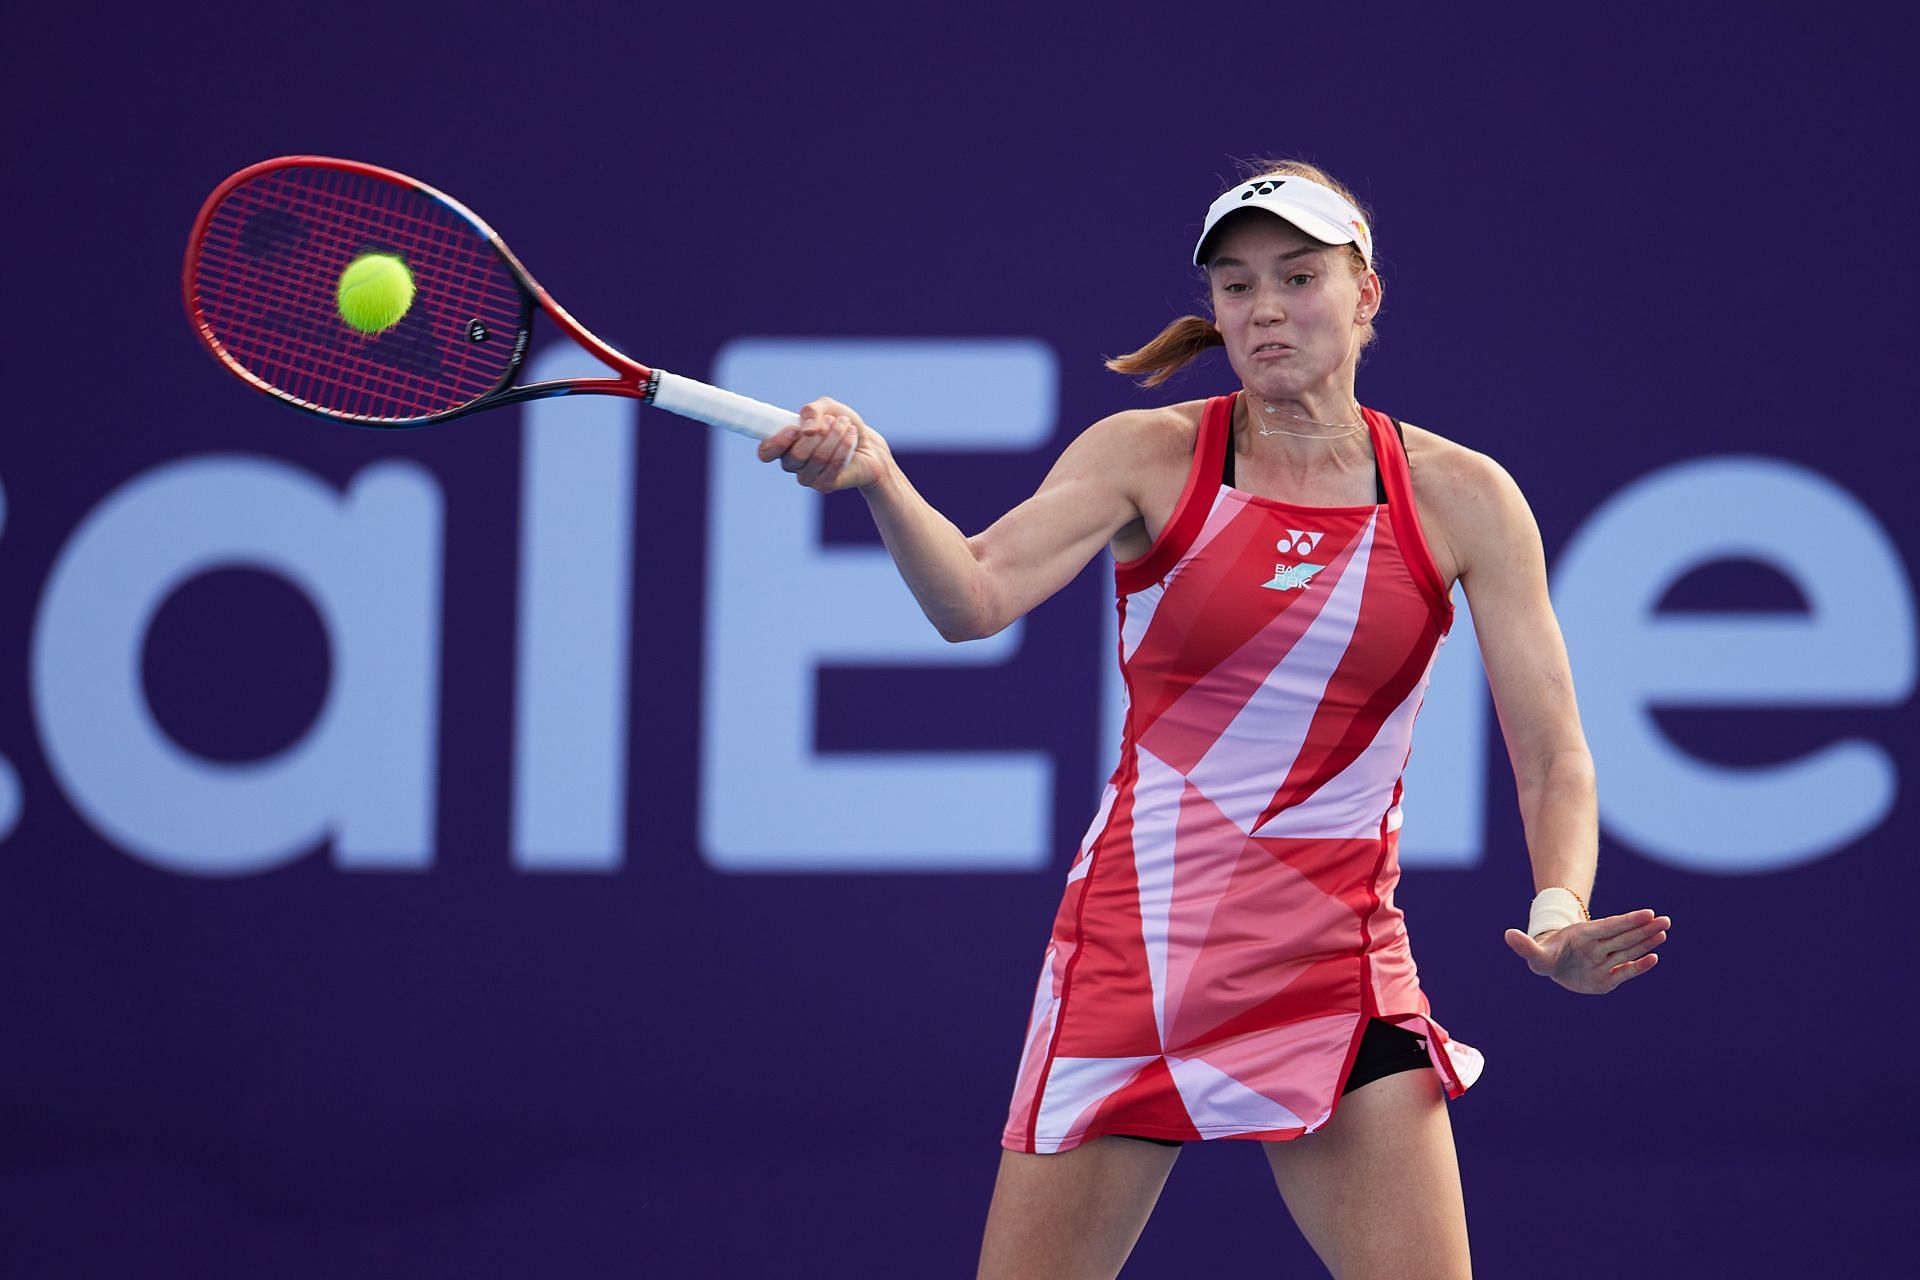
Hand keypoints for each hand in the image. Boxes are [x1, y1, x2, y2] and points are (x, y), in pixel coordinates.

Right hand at [755, 397, 889, 493]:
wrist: (868, 444)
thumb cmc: (842, 425)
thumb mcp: (827, 408)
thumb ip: (812, 411)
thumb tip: (807, 430)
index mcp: (784, 445)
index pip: (765, 452)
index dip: (777, 443)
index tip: (795, 429)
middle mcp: (793, 464)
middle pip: (796, 455)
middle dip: (818, 434)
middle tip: (832, 420)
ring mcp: (808, 477)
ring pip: (817, 458)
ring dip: (835, 436)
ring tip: (845, 424)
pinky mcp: (825, 485)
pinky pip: (833, 465)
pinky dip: (844, 446)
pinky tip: (851, 436)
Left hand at [1503, 909, 1669, 994]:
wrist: (1553, 964)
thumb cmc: (1545, 955)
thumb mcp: (1534, 953)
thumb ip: (1525, 945)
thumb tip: (1508, 934)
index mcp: (1583, 936)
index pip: (1609, 927)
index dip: (1628, 920)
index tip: (1646, 913)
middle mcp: (1598, 946)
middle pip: (1625, 936)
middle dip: (1644, 928)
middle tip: (1664, 920)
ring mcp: (1605, 960)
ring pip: (1629, 949)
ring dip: (1646, 942)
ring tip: (1664, 930)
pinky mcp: (1608, 977)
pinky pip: (1626, 970)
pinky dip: (1639, 966)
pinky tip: (1654, 958)